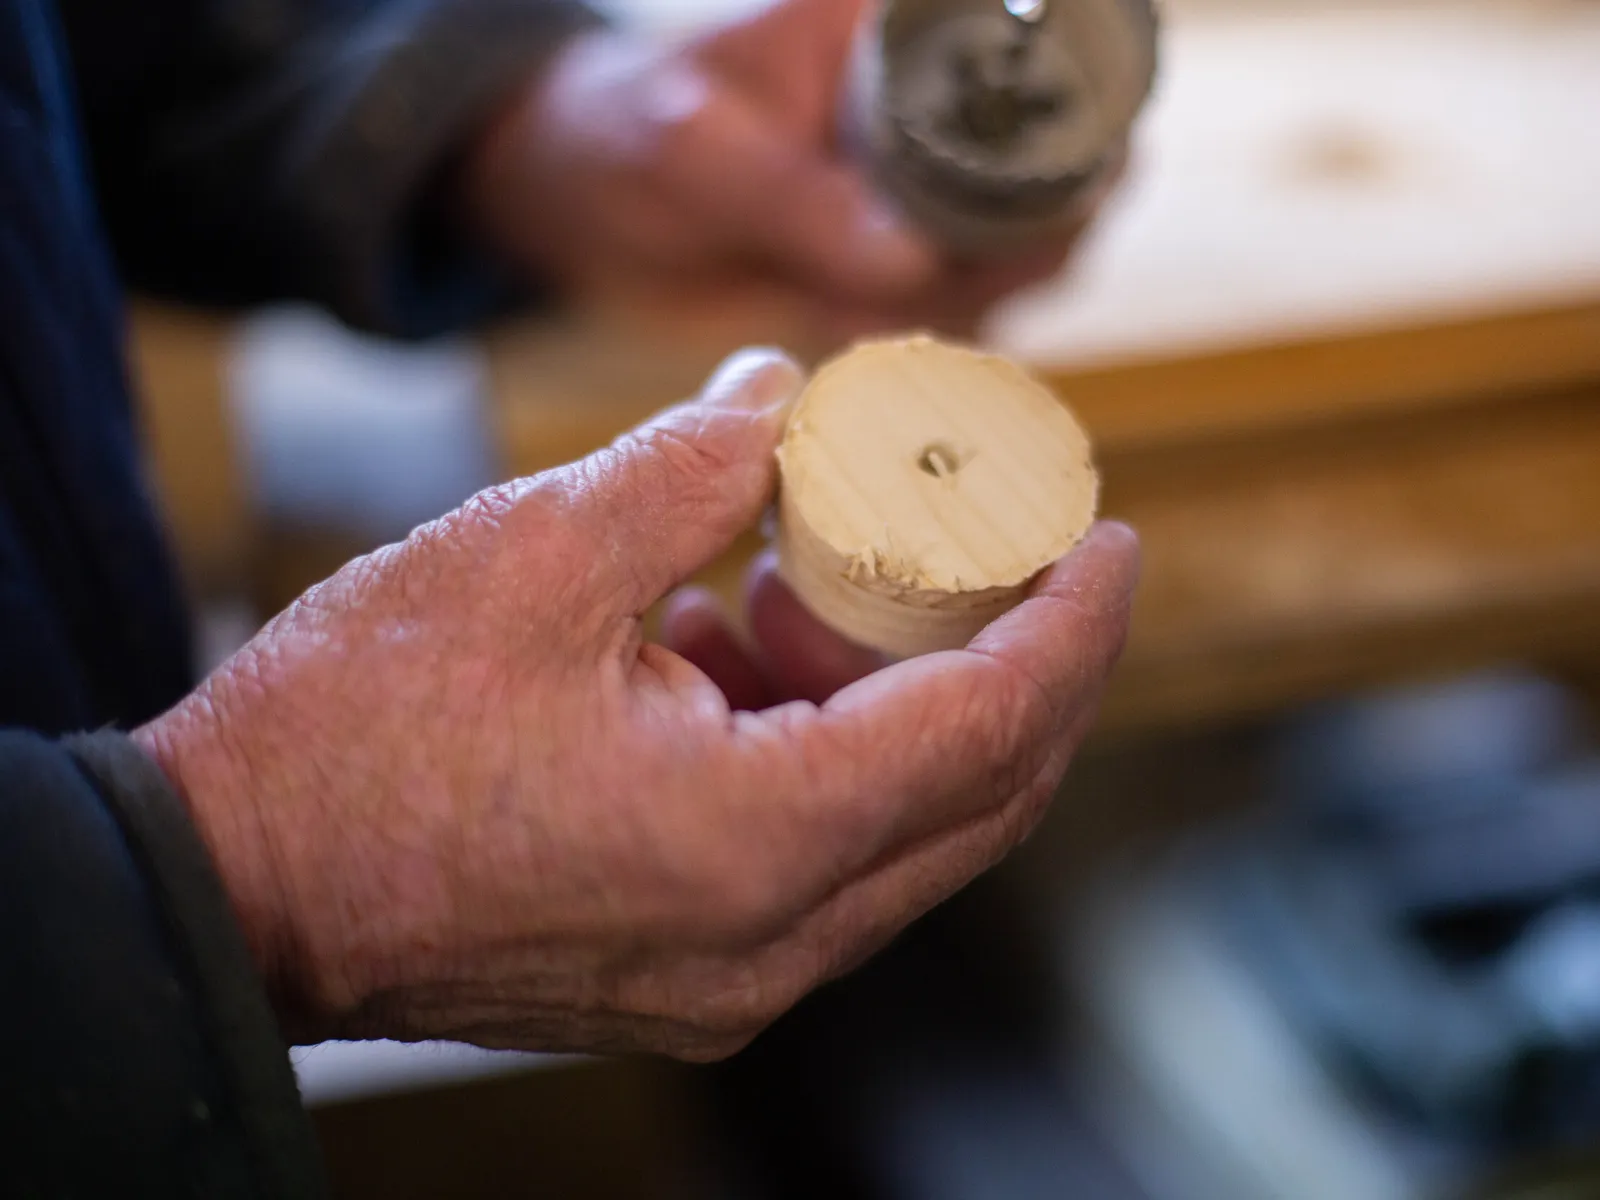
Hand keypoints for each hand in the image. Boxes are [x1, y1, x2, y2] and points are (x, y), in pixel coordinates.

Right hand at [134, 349, 1137, 1058]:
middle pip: (978, 797)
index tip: (1110, 538)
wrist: (227, 886)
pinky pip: (821, 862)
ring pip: (904, 834)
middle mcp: (770, 941)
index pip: (993, 730)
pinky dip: (824, 754)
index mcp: (757, 842)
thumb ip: (692, 470)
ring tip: (807, 588)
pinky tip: (737, 657)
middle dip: (1016, 663)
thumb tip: (783, 398)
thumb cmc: (353, 735)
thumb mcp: (531, 555)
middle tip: (1015, 551)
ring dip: (900, 704)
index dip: (1073, 626)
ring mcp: (730, 977)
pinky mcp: (688, 976)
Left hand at [463, 0, 1081, 345]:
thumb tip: (911, 262)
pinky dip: (933, 340)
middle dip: (1043, 234)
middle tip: (967, 282)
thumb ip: (793, 197)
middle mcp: (936, 112)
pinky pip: (960, 316)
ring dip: (983, 299)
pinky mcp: (903, 273)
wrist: (581, 204)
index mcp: (904, 31)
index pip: (1036, 55)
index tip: (1078, 186)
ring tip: (871, 303)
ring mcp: (927, 199)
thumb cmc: (624, 134)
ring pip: (1026, 254)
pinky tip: (852, 329)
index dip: (1083, 114)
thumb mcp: (695, 150)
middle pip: (1064, 168)